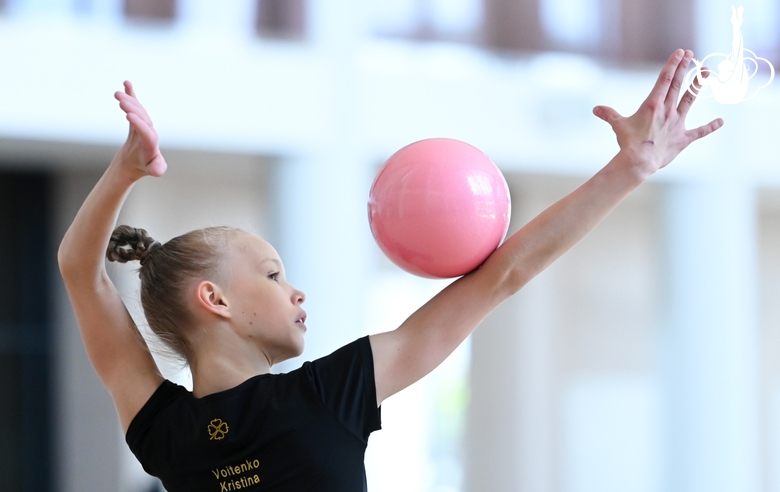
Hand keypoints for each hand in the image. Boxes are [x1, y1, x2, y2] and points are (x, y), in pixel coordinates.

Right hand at [113, 81, 166, 178]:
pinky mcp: (137, 118)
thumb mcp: (151, 169)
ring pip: (138, 110)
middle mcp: (150, 130)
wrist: (138, 161)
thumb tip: (159, 171)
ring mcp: (144, 123)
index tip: (128, 115)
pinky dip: (132, 94)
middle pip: (143, 118)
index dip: (139, 124)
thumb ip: (157, 169)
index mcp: (152, 143)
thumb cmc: (144, 165)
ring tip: (118, 94)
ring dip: (129, 100)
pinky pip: (135, 105)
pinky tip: (126, 83)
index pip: (147, 132)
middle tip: (121, 101)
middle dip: (133, 109)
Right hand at [593, 49, 723, 176]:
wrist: (639, 162)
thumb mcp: (618, 125)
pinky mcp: (683, 138)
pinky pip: (700, 132)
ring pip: (690, 100)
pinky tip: (721, 121)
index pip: (664, 80)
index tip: (680, 53)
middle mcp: (667, 111)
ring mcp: (677, 124)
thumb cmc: (628, 143)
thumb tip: (596, 109)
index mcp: (653, 105)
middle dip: (684, 68)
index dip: (673, 65)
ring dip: (698, 85)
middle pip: (678, 85)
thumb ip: (609, 115)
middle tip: (690, 54)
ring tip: (706, 71)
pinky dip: (710, 127)